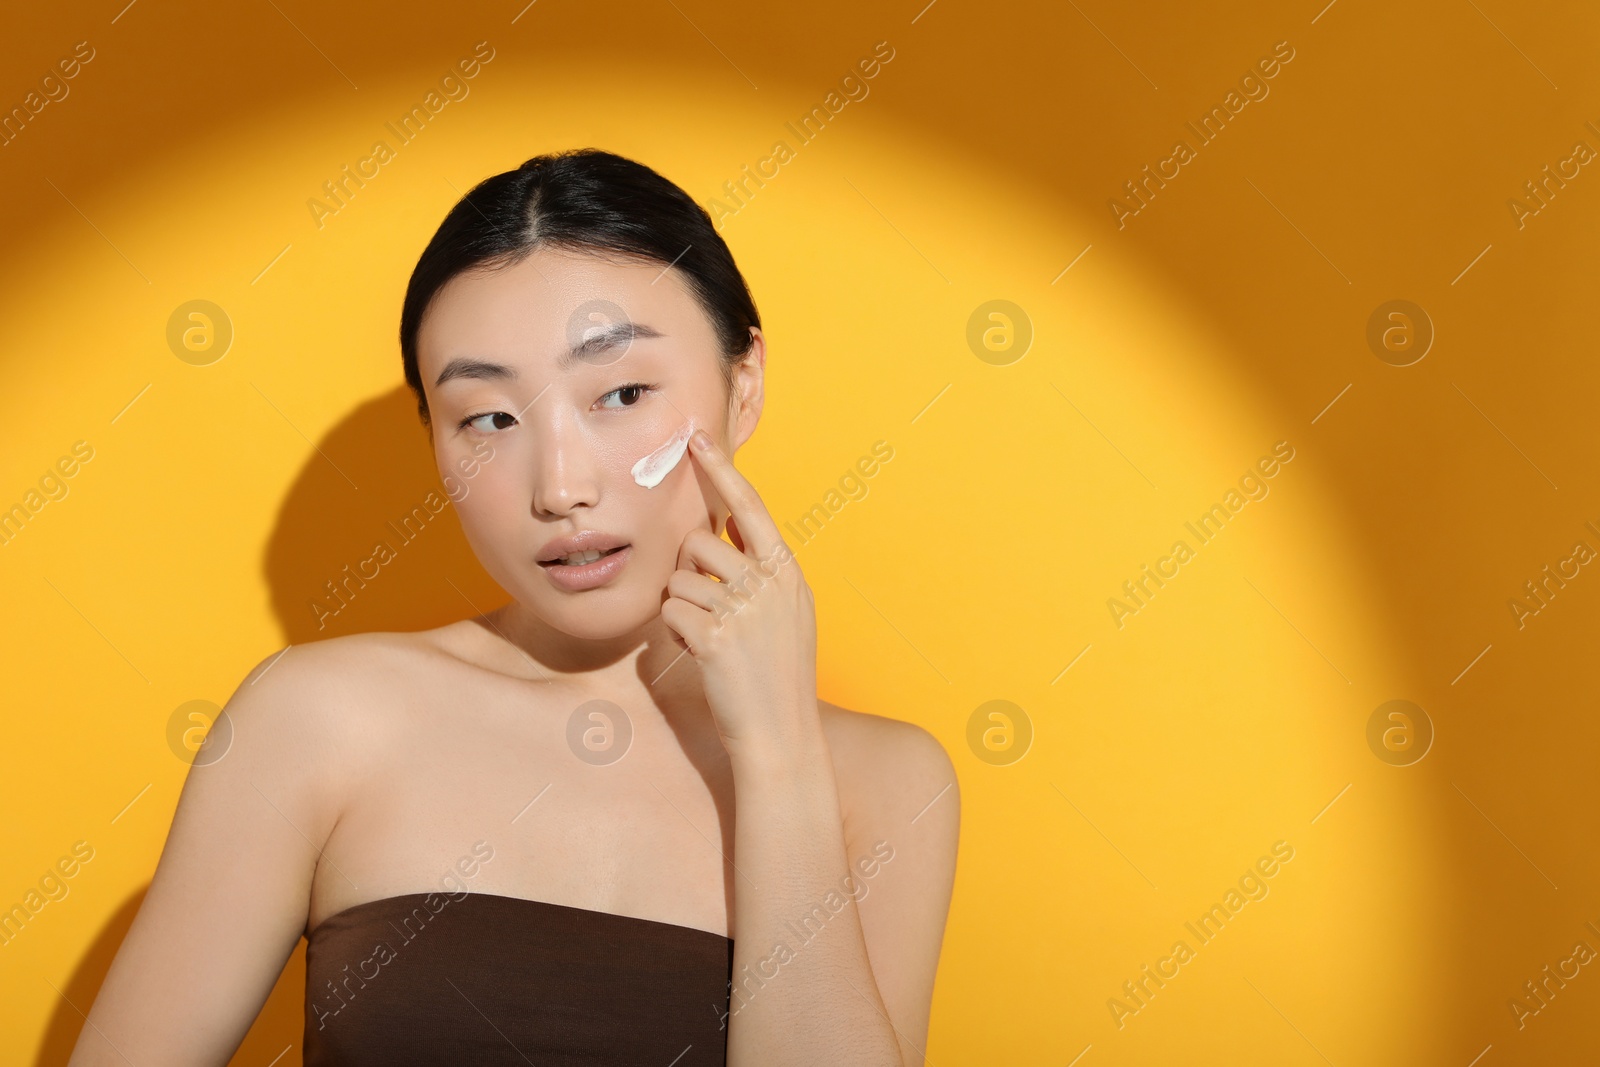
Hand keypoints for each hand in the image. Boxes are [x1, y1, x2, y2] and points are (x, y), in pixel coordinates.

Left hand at [660, 429, 819, 760]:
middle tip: (705, 606)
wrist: (781, 736)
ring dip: (681, 605)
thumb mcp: (785, 615)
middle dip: (687, 569)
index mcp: (787, 573)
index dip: (721, 471)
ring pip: (679, 577)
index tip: (697, 439)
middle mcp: (769, 583)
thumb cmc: (776, 678)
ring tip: (707, 636)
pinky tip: (701, 655)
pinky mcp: (717, 636)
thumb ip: (761, 575)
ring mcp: (745, 609)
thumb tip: (723, 537)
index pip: (750, 506)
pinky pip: (671, 611)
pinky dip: (677, 633)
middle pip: (699, 541)